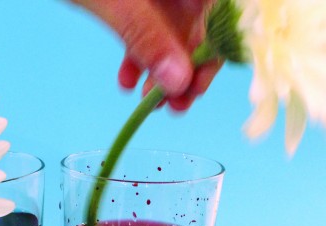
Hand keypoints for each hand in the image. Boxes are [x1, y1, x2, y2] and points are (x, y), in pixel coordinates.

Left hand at [71, 0, 221, 110]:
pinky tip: (124, 82)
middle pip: (197, 25)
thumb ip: (145, 36)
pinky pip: (144, 27)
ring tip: (148, 104)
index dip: (211, 53)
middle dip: (184, 70)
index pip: (218, 14)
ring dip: (161, 69)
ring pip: (170, 31)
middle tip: (173, 108)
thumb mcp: (114, 1)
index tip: (194, 90)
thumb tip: (178, 81)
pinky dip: (136, 54)